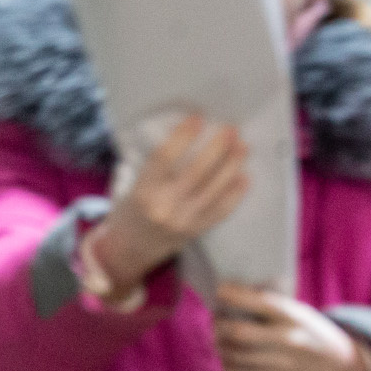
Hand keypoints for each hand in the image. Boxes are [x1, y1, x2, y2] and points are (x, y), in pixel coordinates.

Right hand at [88, 115, 248, 297]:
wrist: (129, 252)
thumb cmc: (126, 212)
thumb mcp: (126, 186)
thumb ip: (148, 166)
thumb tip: (175, 138)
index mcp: (143, 191)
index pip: (165, 158)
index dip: (183, 136)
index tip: (197, 118)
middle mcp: (165, 206)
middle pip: (197, 171)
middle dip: (217, 148)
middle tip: (231, 129)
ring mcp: (185, 220)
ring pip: (215, 189)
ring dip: (232, 165)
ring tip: (242, 146)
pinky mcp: (198, 231)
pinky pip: (222, 210)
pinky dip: (236, 194)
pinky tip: (244, 177)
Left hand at [214, 284, 370, 370]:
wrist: (344, 368)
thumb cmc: (312, 332)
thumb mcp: (299, 311)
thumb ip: (271, 304)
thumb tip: (229, 294)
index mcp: (292, 316)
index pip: (257, 302)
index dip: (230, 295)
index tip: (219, 291)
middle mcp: (288, 340)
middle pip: (238, 332)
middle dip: (219, 324)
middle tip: (216, 319)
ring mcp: (283, 365)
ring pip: (235, 356)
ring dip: (219, 345)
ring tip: (219, 339)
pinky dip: (228, 368)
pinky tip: (228, 360)